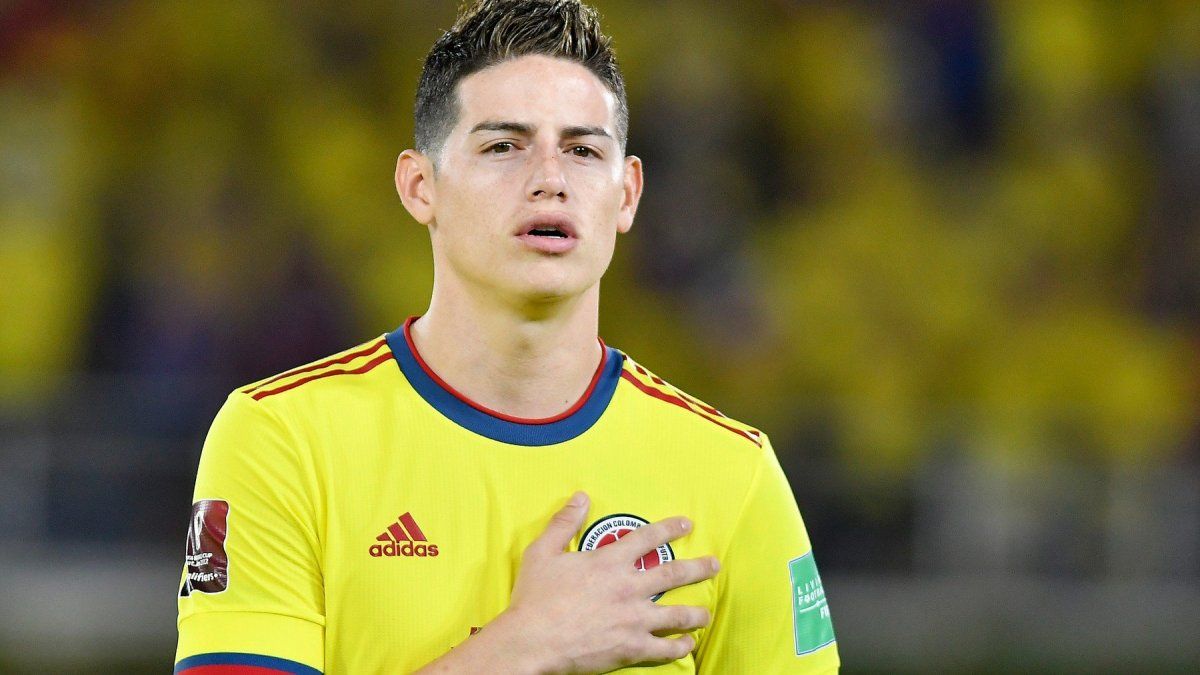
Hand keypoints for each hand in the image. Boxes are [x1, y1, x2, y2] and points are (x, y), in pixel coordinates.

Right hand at [498, 491, 718, 673]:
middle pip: (673, 574)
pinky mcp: (631, 648)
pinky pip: (665, 648)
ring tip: (706, 613)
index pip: (648, 538)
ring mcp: (634, 619)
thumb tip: (581, 497)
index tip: (687, 525)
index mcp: (610, 562)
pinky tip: (687, 644)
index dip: (669, 529)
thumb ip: (564, 523)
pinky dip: (680, 646)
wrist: (532, 641)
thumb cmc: (534, 598)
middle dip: (698, 568)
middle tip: (714, 565)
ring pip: (677, 615)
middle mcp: (629, 588)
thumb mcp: (542, 552)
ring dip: (696, 613)